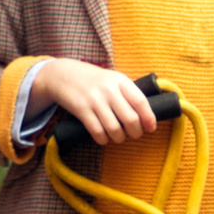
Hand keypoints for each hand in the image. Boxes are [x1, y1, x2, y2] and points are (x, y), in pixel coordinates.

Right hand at [31, 59, 158, 145]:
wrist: (63, 74)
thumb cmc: (93, 81)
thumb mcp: (112, 79)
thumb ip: (127, 93)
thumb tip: (146, 115)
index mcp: (120, 81)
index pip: (140, 102)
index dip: (149, 118)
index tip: (151, 128)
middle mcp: (108, 89)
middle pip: (130, 119)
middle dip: (136, 132)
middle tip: (135, 135)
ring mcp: (94, 99)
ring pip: (114, 128)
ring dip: (119, 138)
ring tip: (119, 137)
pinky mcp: (81, 109)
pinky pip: (97, 132)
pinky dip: (103, 139)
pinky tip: (104, 138)